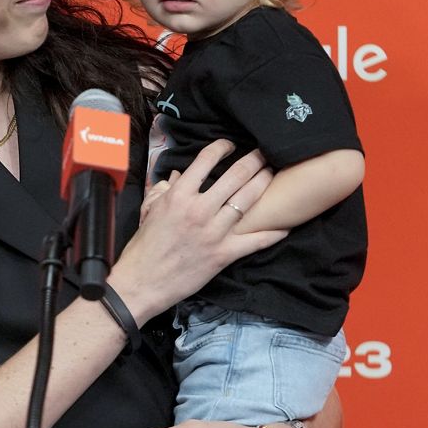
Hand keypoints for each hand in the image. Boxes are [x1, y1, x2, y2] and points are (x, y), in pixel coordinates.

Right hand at [111, 140, 283, 322]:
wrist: (142, 281)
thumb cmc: (144, 246)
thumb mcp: (150, 210)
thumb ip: (166, 189)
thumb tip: (179, 175)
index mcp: (179, 196)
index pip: (206, 160)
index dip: (222, 147)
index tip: (230, 145)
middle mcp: (199, 209)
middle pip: (236, 176)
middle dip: (254, 161)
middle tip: (264, 154)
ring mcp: (214, 232)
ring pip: (248, 201)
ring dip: (264, 184)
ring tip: (272, 174)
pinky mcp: (223, 254)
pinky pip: (255, 241)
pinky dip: (272, 233)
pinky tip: (285, 225)